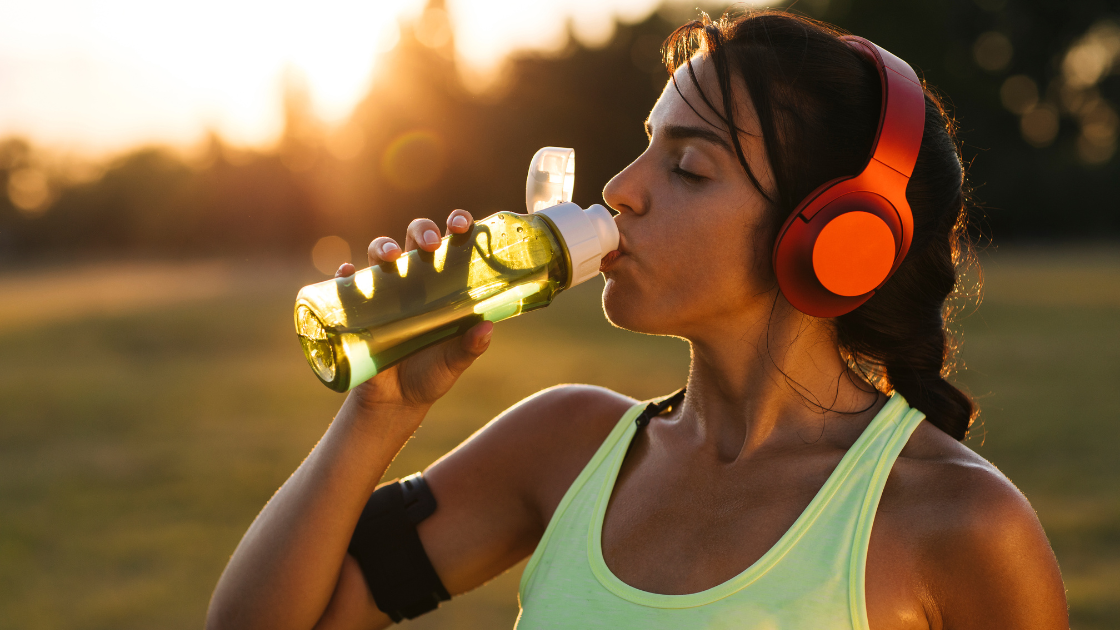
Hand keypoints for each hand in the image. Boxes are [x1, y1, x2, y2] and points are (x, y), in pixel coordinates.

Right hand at [334, 210, 492, 412]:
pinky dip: (345, 273)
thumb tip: (486, 327)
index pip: (452, 244)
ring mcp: (385, 290)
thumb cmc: (431, 374)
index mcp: (444, 284)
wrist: (396, 401)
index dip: (457, 225)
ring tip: (392, 257)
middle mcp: (415, 280)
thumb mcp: (454, 362)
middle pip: (415, 238)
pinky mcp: (359, 307)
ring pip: (381, 252)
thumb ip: (470, 347)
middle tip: (429, 244)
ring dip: (384, 246)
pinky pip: (347, 283)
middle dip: (421, 230)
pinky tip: (347, 272)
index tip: (460, 224)